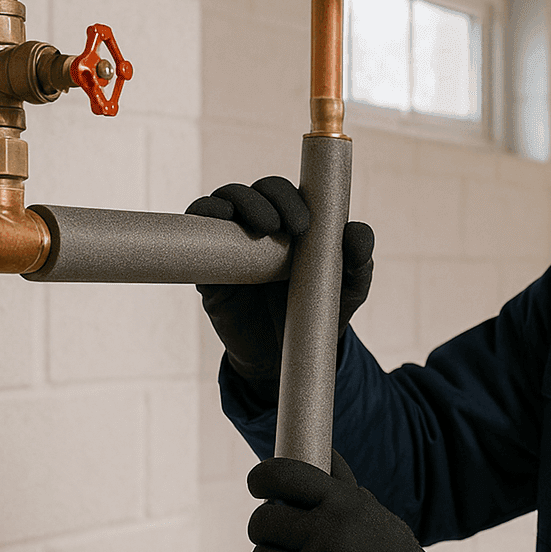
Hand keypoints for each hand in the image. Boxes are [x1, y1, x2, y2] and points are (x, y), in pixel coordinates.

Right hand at [186, 177, 374, 401]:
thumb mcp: (346, 291)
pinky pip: (192, 235)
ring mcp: (228, 246)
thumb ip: (359, 262)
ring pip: (219, 205)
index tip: (303, 224)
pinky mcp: (206, 270)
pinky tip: (215, 222)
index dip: (288, 196)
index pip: (283, 192)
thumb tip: (357, 233)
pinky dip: (200, 218)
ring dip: (232, 202)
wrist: (284, 359)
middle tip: (278, 226)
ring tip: (255, 227)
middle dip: (263, 199)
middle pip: (251, 193)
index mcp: (291, 224)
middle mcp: (257, 228)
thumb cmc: (318, 314)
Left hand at [247, 452, 457, 551]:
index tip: (258, 486)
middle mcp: (326, 536)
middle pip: (262, 522)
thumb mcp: (379, 520)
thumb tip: (325, 451)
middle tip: (282, 544)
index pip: (284, 476)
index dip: (262, 478)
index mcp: (345, 507)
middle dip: (266, 533)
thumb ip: (345, 489)